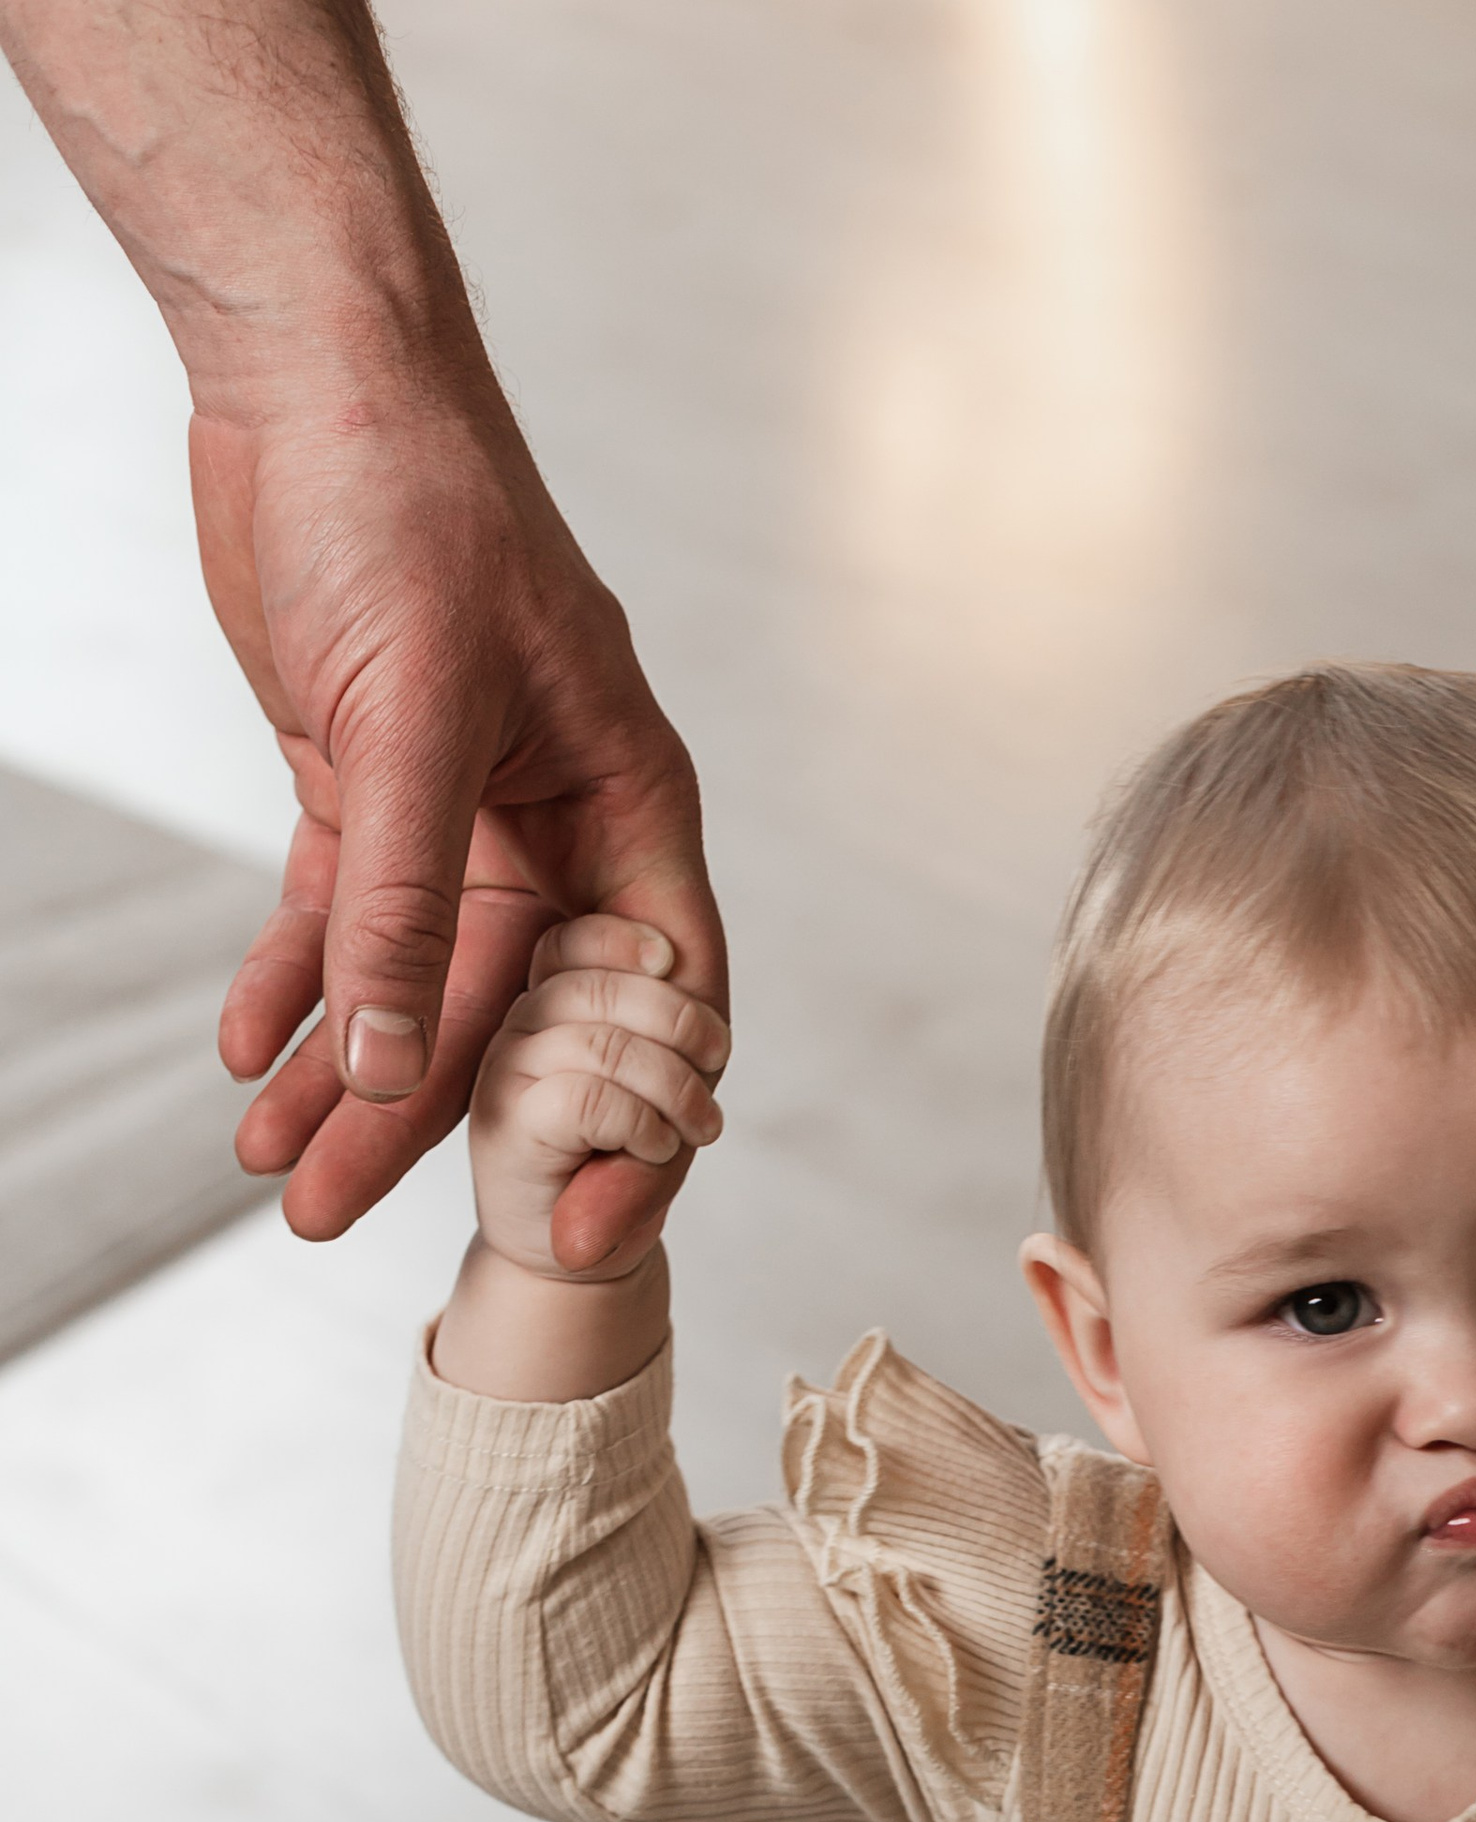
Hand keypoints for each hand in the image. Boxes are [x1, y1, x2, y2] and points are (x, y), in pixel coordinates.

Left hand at [193, 394, 724, 1259]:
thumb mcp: (411, 716)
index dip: (623, 1131)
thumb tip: (389, 1067)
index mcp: (627, 807)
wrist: (310, 369)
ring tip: (270, 1168)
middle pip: (510, 1023)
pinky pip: (337, 923)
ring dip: (341, 1079)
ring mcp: (464, 814)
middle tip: (334, 1215)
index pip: (656, 1010)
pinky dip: (293, 989)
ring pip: (412, 989)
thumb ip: (403, 901)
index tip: (561, 1226)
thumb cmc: (408, 497)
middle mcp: (562, 827)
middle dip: (424, 1127)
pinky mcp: (369, 789)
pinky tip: (249, 1053)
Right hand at [466, 918, 727, 1282]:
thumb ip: (658, 1017)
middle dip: (678, 1025)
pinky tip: (655, 1147)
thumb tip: (677, 954)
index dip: (628, 943)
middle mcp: (515, 1028)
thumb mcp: (657, 1076)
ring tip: (696, 1126)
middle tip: (714, 1070)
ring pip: (602, 1046)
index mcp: (543, 1000)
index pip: (574, 940)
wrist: (577, 1252)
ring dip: (673, 1087)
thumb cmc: (621, 1159)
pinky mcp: (510, 1126)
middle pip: (598, 988)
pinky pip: (589, 1100)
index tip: (676, 966)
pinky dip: (643, 1125)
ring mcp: (506, 1075)